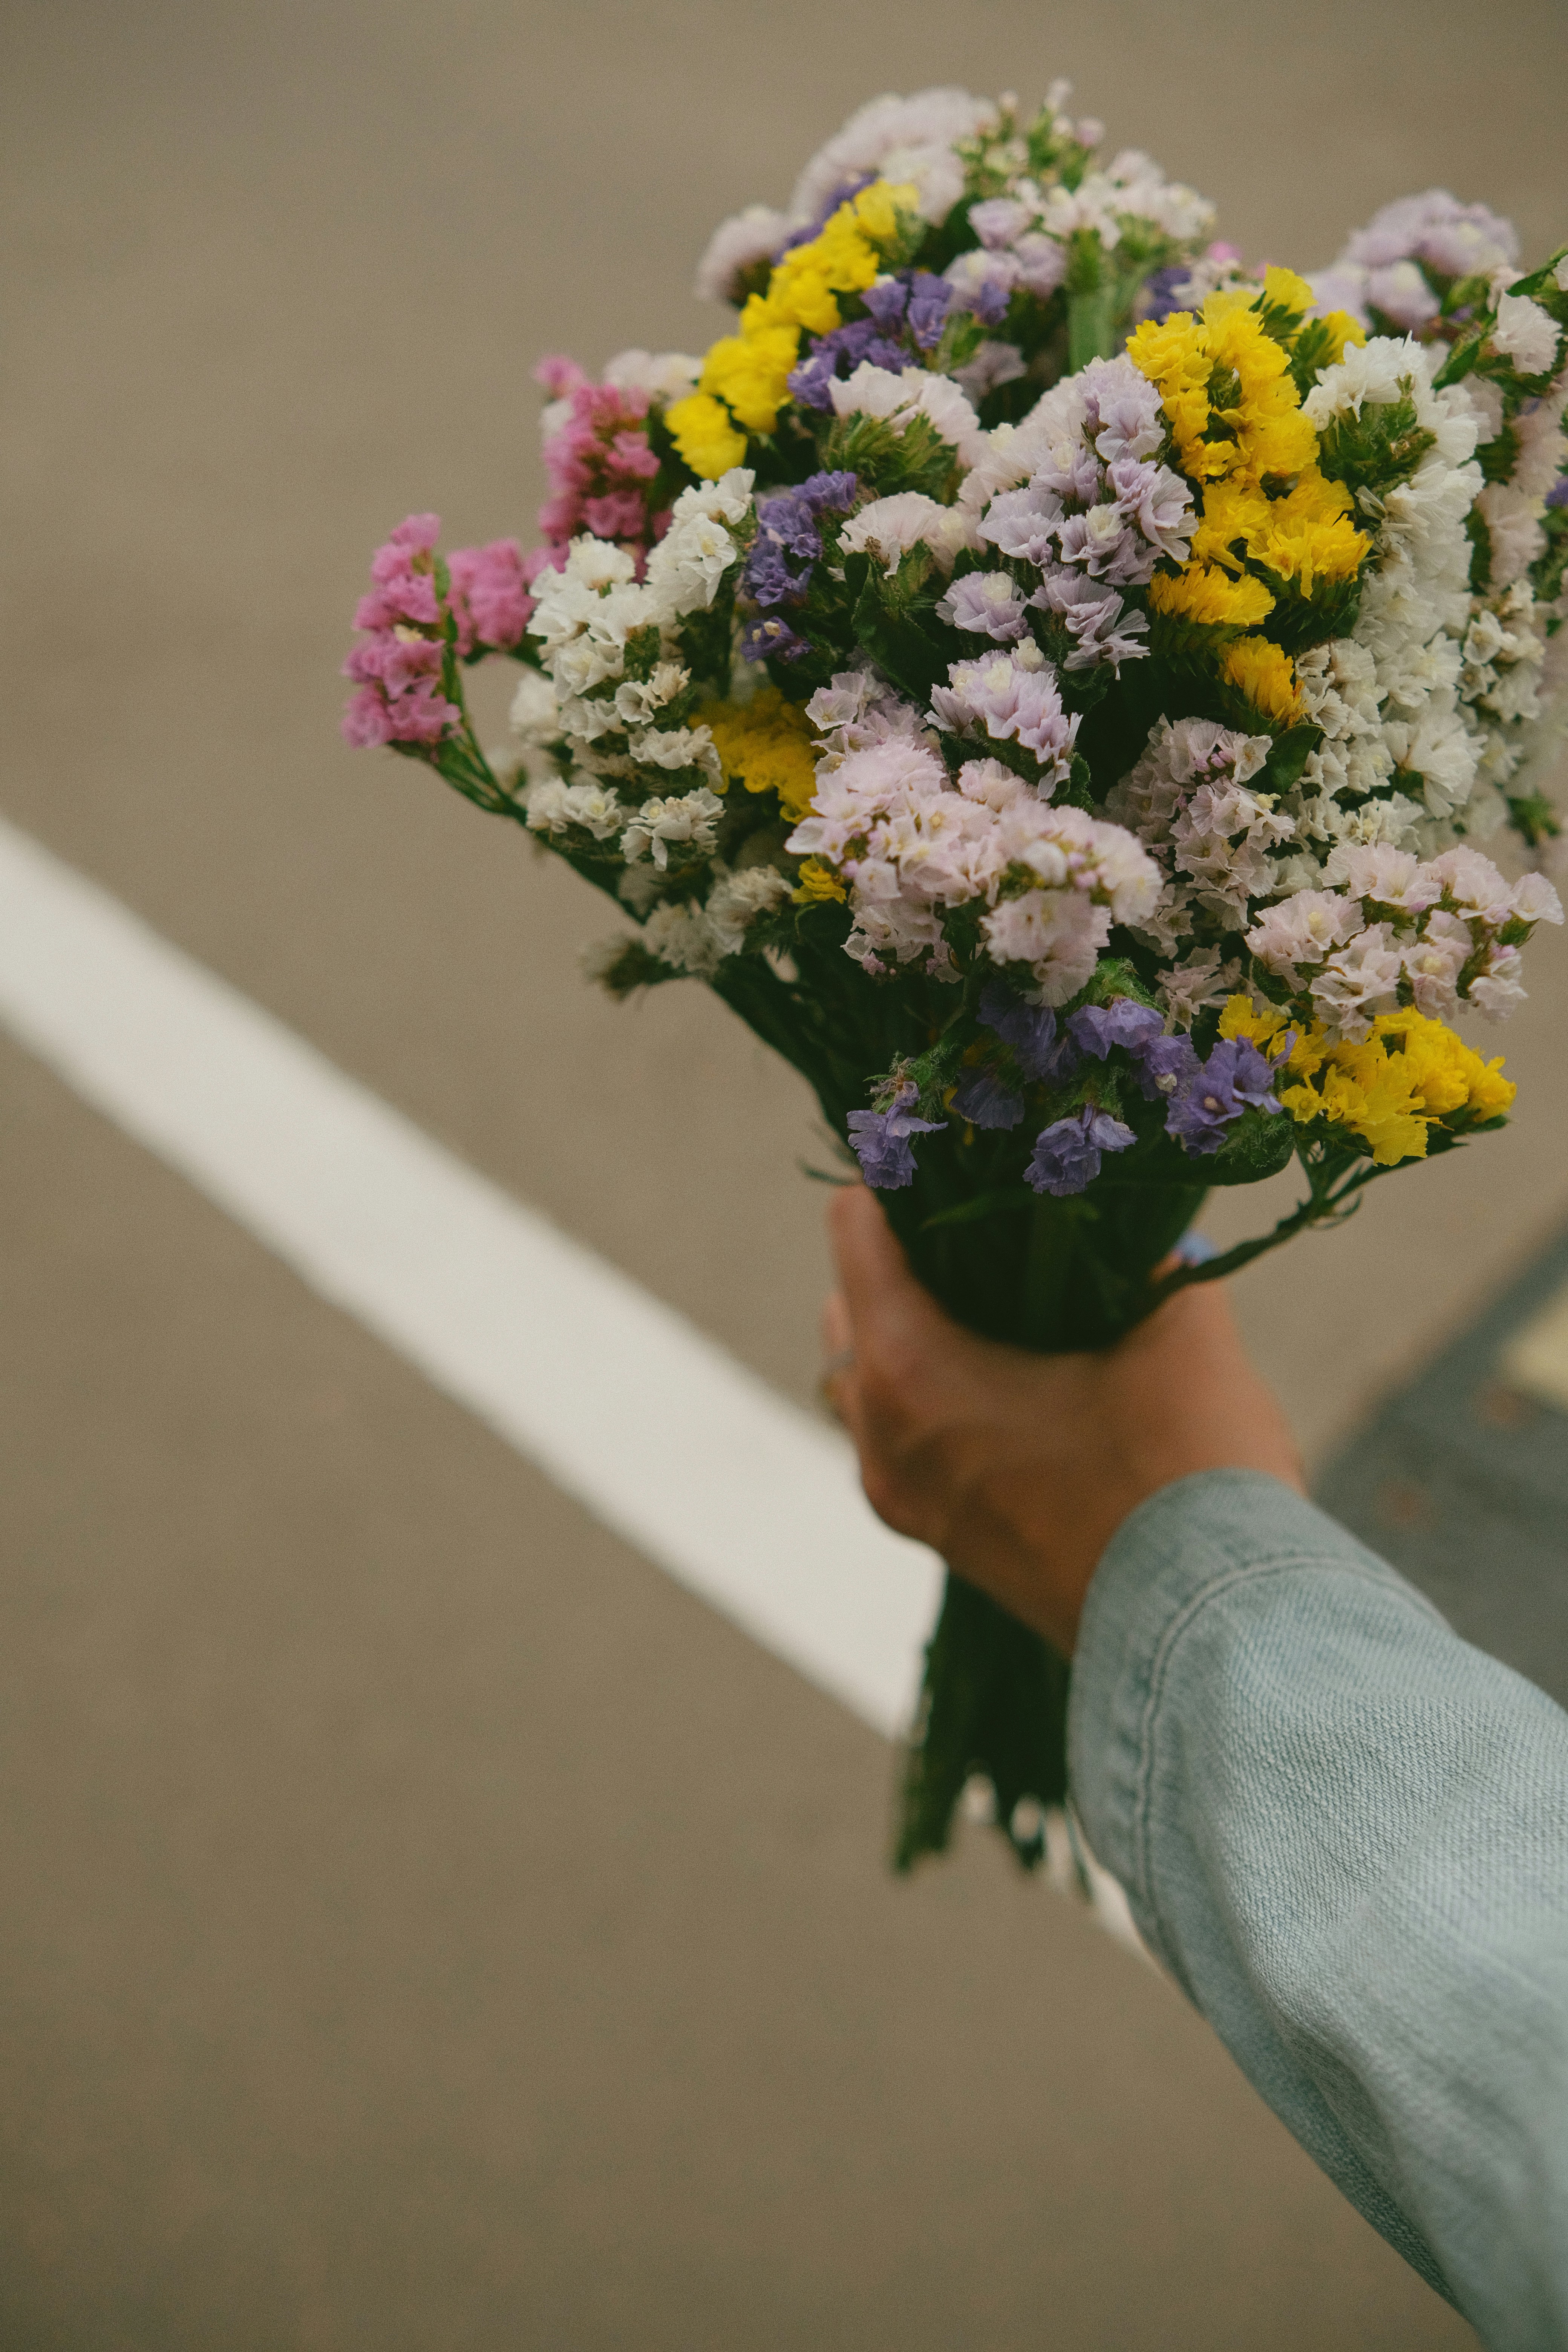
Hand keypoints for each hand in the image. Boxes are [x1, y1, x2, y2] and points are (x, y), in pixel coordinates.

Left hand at [821, 1185, 1304, 1655]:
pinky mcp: (942, 1540)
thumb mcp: (1177, 1331)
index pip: (855, 1232)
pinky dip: (934, 1396)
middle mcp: (880, 1438)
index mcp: (908, 1370)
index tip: (960, 1155)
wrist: (1216, 1639)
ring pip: (870, 1382)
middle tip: (989, 1225)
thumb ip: (1143, 1259)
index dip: (904, 1180)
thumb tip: (1133, 1223)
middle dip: (907, 1258)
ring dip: (916, 1332)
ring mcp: (903, 1499)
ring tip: (1005, 1299)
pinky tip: (1014, 1377)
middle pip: (850, 1307)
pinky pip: (903, 1440)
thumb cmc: (1190, 1473)